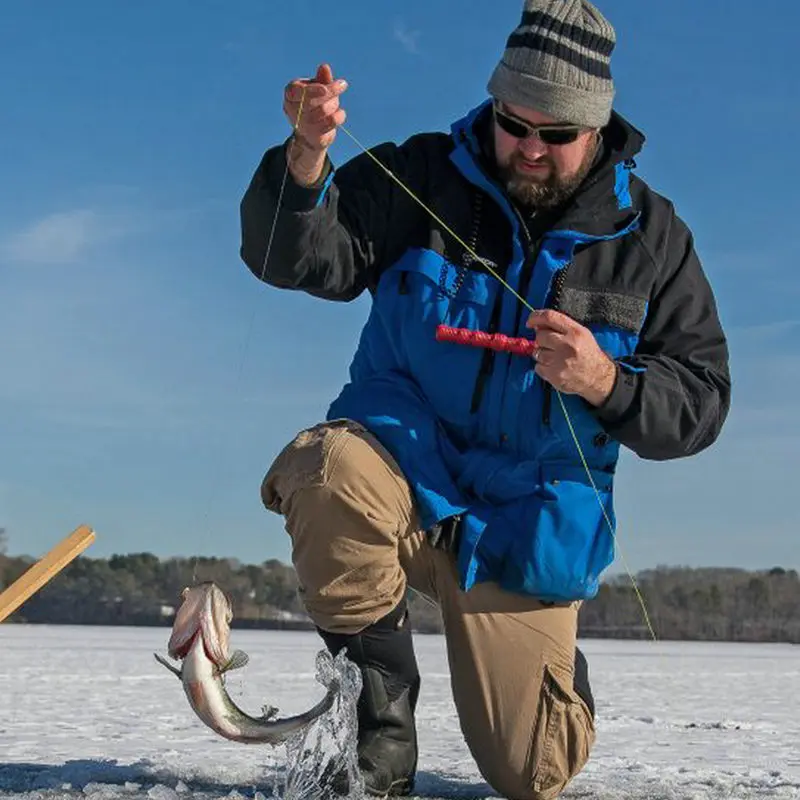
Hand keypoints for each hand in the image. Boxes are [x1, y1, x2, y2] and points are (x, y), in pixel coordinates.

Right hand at [283, 64, 347, 184]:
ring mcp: (302, 125)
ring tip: (335, 104)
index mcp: (290, 94)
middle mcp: (292, 110)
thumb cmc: (315, 105)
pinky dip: (340, 116)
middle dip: (331, 92)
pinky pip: (331, 122)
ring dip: (335, 104)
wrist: (312, 134)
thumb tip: (324, 67)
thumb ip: (322, 78)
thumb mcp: (319, 88)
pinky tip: (339, 114)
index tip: (325, 89)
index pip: (297, 91)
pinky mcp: (314, 136)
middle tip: (343, 84)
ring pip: (324, 110)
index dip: (312, 90)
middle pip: (314, 101)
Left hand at [525, 309, 616, 406]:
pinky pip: (537, 367)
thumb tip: (536, 325)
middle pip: (540, 336)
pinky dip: (543, 367)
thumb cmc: (588, 353)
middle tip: (551, 345)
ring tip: (555, 358)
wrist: (598, 378)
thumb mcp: (581, 334)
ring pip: (537, 352)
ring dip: (542, 354)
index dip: (535, 317)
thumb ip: (561, 327)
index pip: (549, 317)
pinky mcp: (554, 376)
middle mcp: (567, 345)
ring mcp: (560, 362)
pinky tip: (555, 368)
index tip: (530, 322)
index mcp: (575, 332)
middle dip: (542, 340)